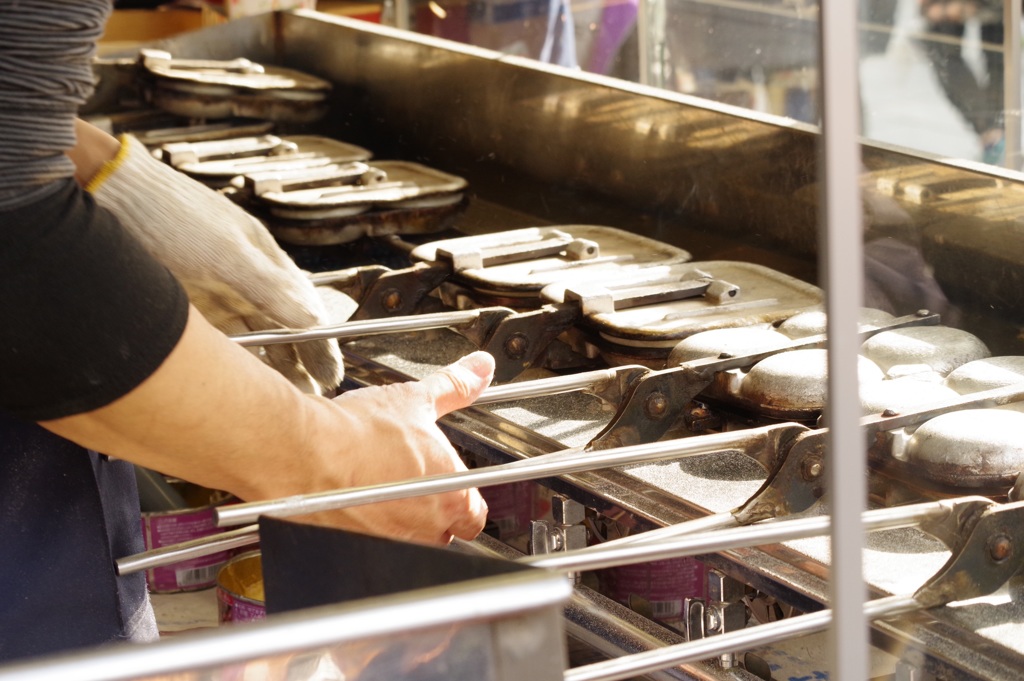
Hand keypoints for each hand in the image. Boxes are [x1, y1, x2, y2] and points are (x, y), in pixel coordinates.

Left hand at [86, 133, 342, 393]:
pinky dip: (235, 362)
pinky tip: (238, 382)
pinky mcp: (185, 305)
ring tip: (281, 398)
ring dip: (270, 368)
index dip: (321, 345)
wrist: (102, 193)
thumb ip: (271, 290)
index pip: (306, 311)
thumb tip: (313, 321)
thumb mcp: (226, 254)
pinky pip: (220, 341)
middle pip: (283, 330)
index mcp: (264, 262)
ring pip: (254, 339)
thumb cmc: (167, 212)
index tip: (330, 376)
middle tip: (311, 397)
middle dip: (300, 364)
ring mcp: (215, 293)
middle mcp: (244, 280)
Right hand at [315, 351, 495, 544]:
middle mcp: (429, 529)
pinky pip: (375, 546)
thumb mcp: (416, 400)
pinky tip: (357, 504)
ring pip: (410, 542)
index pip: (474, 516)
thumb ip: (455, 387)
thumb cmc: (359, 432)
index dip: (461, 500)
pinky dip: (369, 531)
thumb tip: (480, 369)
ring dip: (400, 524)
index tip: (446, 484)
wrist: (306, 451)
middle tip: (408, 484)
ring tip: (380, 493)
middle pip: (443, 533)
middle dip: (429, 512)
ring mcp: (395, 544)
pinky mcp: (360, 550)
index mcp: (453, 496)